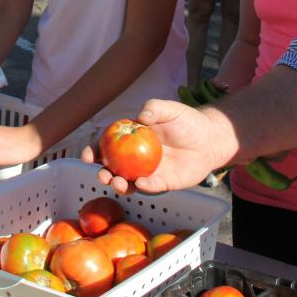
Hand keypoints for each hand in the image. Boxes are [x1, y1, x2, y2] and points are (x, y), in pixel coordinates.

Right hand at [82, 99, 227, 194]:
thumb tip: (140, 116)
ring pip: (128, 183)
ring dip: (119, 186)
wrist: (210, 138)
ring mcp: (148, 172)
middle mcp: (135, 158)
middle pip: (113, 169)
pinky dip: (144, 187)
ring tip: (118, 183)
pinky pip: (151, 188)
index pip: (107, 146)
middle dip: (103, 174)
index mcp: (131, 140)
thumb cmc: (187, 121)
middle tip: (103, 175)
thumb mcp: (169, 109)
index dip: (94, 152)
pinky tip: (142, 183)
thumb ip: (154, 108)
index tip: (87, 156)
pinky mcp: (163, 183)